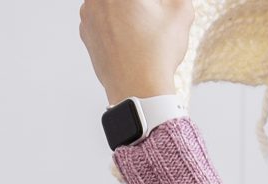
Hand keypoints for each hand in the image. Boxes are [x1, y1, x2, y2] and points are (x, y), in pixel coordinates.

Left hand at [79, 0, 193, 104]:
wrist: (137, 90)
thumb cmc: (157, 53)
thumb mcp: (180, 11)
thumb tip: (170, 0)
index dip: (151, 3)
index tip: (156, 7)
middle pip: (123, 2)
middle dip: (140, 6)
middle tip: (151, 13)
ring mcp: (87, 14)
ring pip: (108, 4)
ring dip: (125, 9)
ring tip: (145, 22)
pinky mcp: (86, 32)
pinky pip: (101, 16)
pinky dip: (114, 19)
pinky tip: (132, 34)